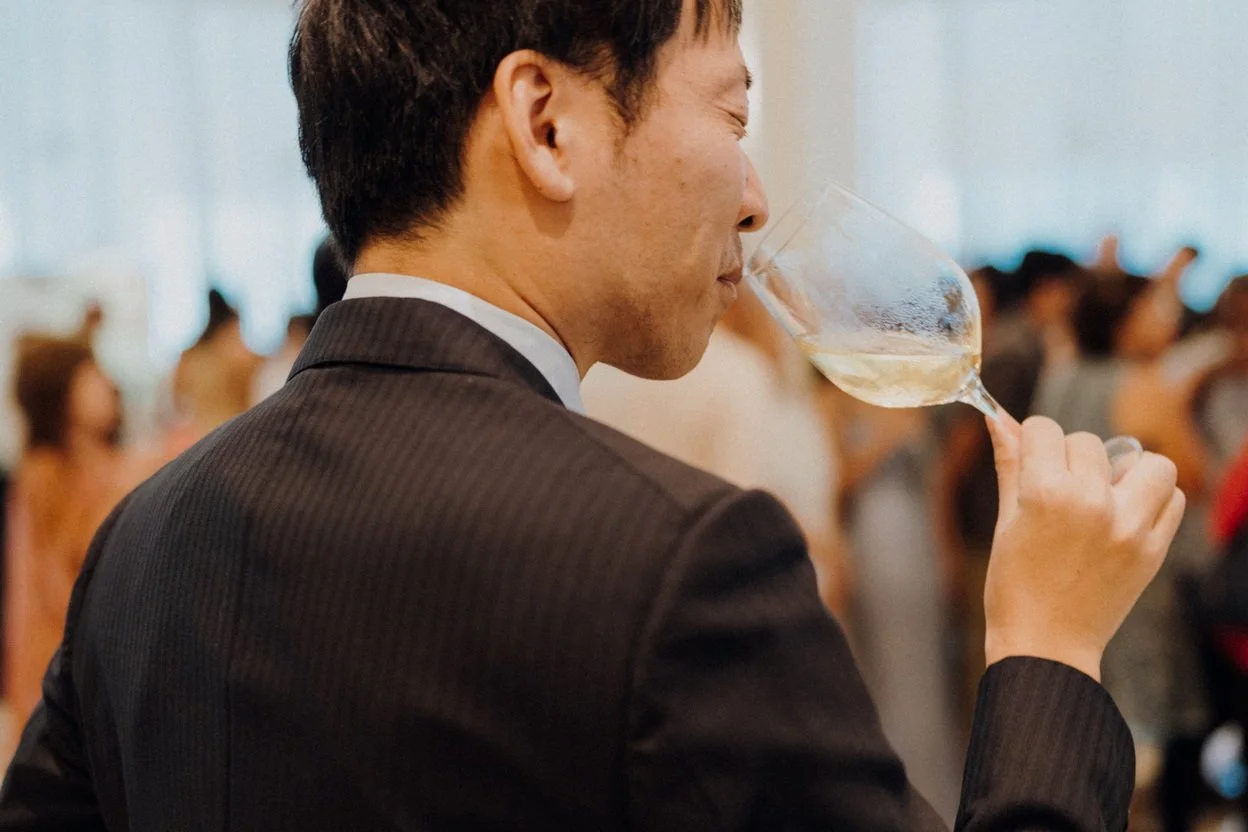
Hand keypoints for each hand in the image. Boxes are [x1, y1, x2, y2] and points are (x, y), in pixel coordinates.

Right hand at [982, 416, 1185, 680]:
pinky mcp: (1153, 549)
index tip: (1029, 460)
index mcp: (1045, 493)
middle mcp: (1092, 503)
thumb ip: (1008, 464)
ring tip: (1105, 494)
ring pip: (1147, 461)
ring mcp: (1128, 526)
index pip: (1044, 429)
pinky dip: (1153, 498)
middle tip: (1057, 492)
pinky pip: (1172, 497)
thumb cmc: (1013, 585)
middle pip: (1086, 442)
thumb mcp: (1005, 520)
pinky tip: (1125, 515)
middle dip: (1069, 459)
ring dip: (1126, 470)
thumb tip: (997, 417)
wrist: (1045, 645)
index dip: (1032, 441)